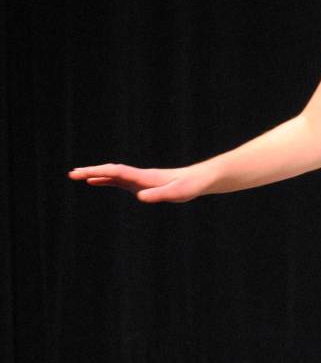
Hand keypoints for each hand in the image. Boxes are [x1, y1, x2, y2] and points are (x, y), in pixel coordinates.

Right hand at [67, 163, 211, 202]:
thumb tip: (139, 196)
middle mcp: (140, 176)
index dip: (99, 172)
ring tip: (79, 176)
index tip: (82, 174)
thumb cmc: (190, 186)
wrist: (200, 179)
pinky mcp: (144, 184)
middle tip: (72, 174)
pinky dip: (107, 180)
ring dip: (96, 174)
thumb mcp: (176, 193)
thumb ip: (159, 194)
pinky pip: (120, 181)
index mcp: (145, 177)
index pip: (117, 172)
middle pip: (112, 171)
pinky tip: (98, 182)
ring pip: (114, 175)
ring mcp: (141, 179)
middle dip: (92, 172)